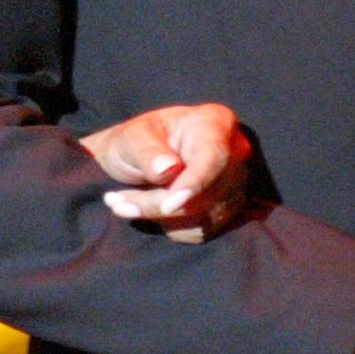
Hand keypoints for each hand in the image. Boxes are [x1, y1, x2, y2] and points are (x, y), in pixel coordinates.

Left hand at [79, 103, 256, 243]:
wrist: (137, 162)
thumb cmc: (136, 141)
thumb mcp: (131, 137)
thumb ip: (146, 150)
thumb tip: (167, 169)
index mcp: (216, 122)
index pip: (215, 156)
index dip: (195, 182)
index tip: (169, 205)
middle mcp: (235, 153)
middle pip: (208, 193)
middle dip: (161, 203)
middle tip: (118, 203)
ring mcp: (236, 185)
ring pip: (204, 217)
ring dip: (160, 218)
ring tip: (126, 204)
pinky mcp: (227, 212)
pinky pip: (201, 231)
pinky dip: (170, 228)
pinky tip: (149, 212)